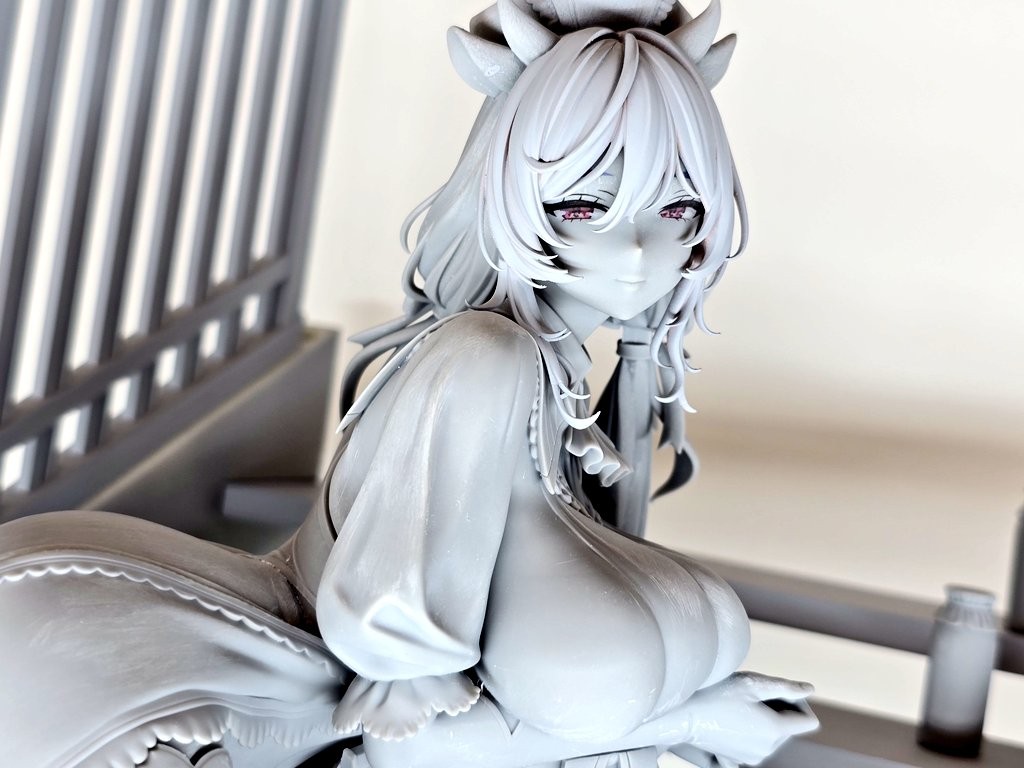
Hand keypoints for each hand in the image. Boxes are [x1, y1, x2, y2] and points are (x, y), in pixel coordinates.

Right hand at [680, 672, 817, 766]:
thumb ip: (786, 687)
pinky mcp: (737, 759)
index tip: (776, 692)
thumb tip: (809, 689)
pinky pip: (755, 746)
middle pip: (789, 728)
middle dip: (779, 710)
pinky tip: (733, 723)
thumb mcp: (752, 683)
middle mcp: (768, 749)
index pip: (809, 721)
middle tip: (752, 695)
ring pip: (773, 736)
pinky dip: (750, 734)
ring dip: (764, 720)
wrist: (682, 714)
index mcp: (775, 731)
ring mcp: (752, 757)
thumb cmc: (715, 693)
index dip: (798, 703)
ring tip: (740, 706)